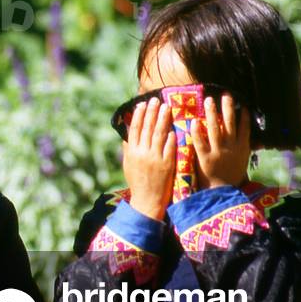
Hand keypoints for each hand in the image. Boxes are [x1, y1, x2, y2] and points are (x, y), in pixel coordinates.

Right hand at [122, 98, 175, 220]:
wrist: (147, 201)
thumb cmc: (137, 182)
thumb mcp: (128, 165)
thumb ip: (128, 149)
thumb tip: (127, 134)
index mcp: (132, 152)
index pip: (135, 129)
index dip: (139, 115)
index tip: (142, 104)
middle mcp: (142, 153)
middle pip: (147, 128)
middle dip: (152, 112)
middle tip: (156, 100)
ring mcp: (155, 159)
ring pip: (159, 134)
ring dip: (163, 119)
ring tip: (166, 107)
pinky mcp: (167, 165)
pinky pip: (169, 147)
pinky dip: (171, 137)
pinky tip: (174, 127)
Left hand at [192, 94, 250, 188]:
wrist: (222, 192)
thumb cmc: (232, 174)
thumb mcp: (243, 160)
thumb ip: (245, 146)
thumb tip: (253, 135)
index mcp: (242, 148)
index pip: (244, 128)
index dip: (243, 115)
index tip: (241, 103)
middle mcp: (231, 148)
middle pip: (229, 124)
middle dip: (227, 108)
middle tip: (224, 95)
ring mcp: (218, 152)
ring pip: (215, 129)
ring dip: (212, 114)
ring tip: (209, 100)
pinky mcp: (205, 158)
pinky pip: (200, 142)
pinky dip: (198, 131)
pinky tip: (195, 121)